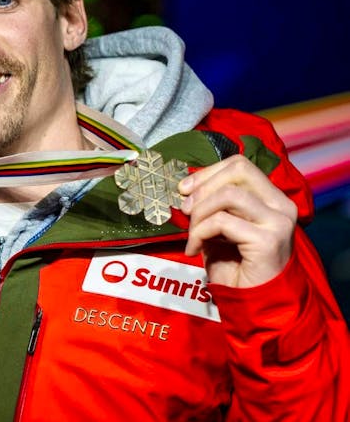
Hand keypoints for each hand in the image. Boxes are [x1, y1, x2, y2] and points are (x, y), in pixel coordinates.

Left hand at [178, 154, 296, 287]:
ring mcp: (278, 222)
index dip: (207, 173)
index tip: (184, 190)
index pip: (240, 165)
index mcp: (272, 198)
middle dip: (203, 187)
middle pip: (238, 170)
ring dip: (200, 212)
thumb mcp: (218, 227)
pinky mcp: (267, 240)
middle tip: (185, 210)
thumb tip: (186, 188)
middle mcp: (281, 206)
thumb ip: (210, 204)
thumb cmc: (234, 265)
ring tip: (192, 234)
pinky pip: (222, 222)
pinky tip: (195, 249)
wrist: (252, 302)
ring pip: (228, 194)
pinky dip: (199, 233)